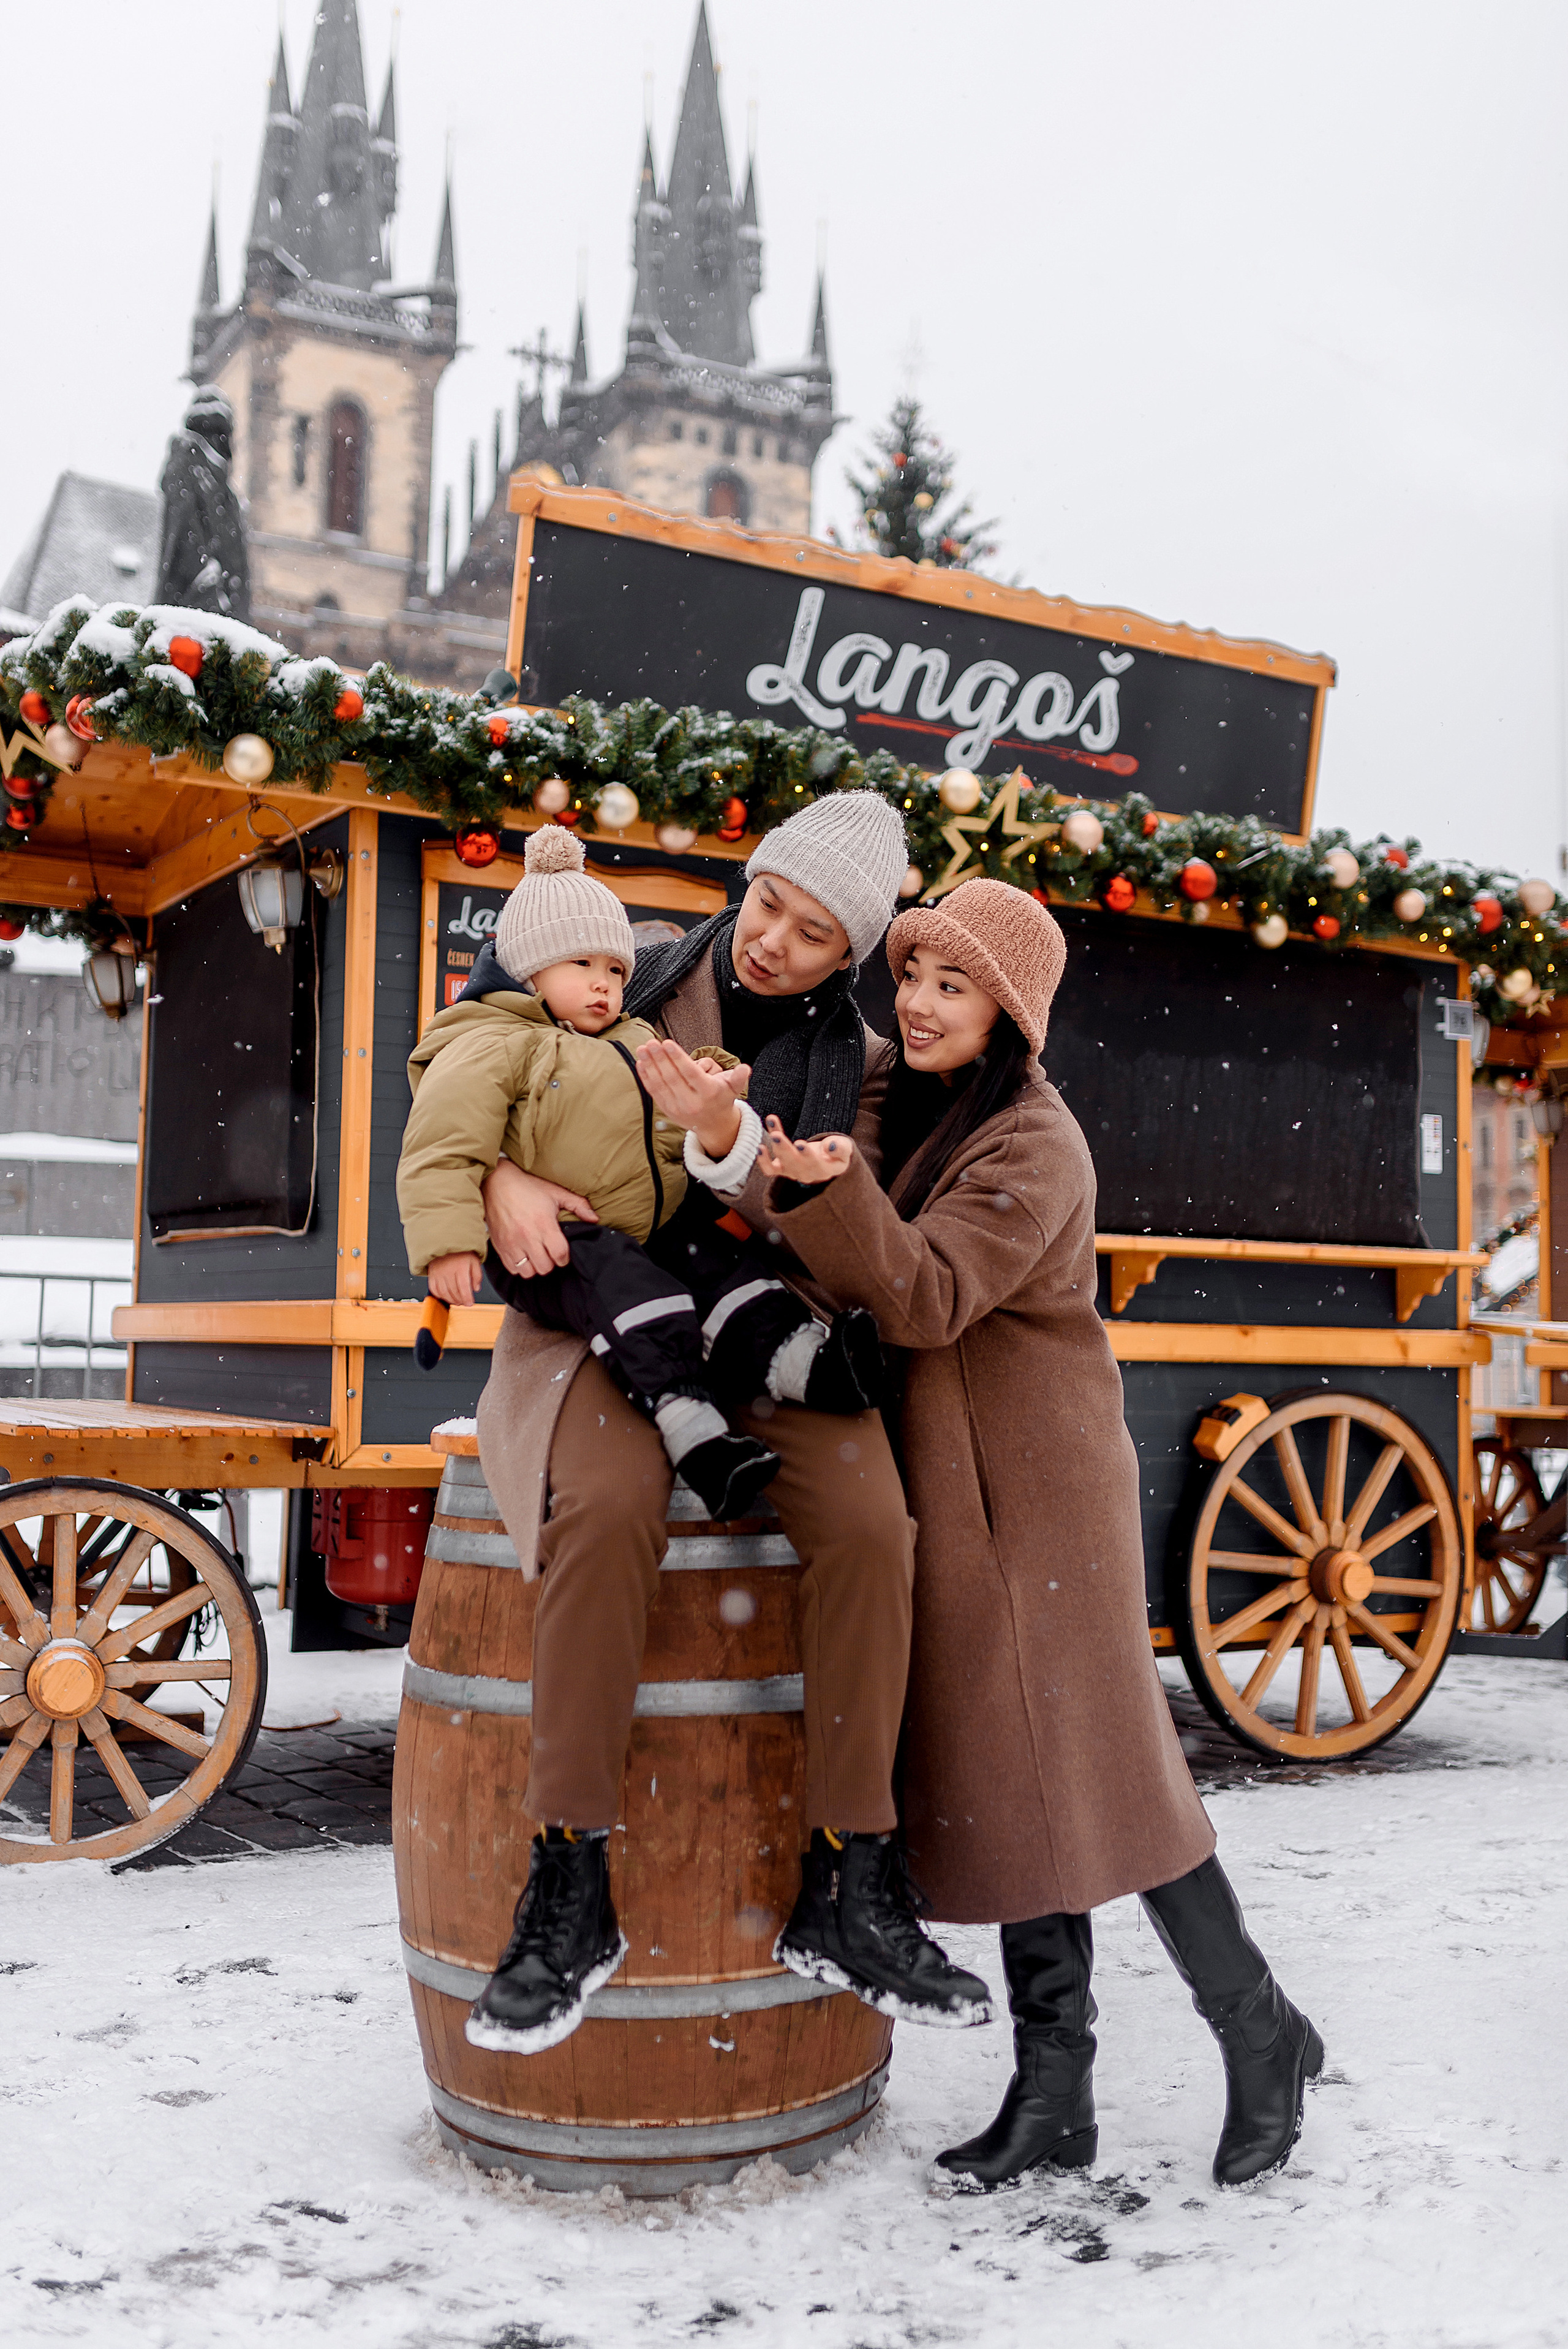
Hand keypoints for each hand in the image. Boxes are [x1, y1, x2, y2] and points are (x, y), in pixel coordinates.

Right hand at [427, 1251, 483, 1305]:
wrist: (446, 1241)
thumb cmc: (461, 1251)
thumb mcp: (474, 1260)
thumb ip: (477, 1275)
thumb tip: (476, 1289)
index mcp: (460, 1266)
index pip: (463, 1287)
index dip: (467, 1298)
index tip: (470, 1303)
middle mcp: (448, 1270)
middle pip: (454, 1291)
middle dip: (460, 1300)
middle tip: (465, 1303)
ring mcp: (438, 1272)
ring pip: (444, 1292)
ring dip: (451, 1300)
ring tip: (457, 1301)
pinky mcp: (432, 1274)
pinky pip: (434, 1289)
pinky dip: (440, 1296)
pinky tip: (446, 1296)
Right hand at [480, 1159, 596, 1277]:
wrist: (496, 1183)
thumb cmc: (527, 1187)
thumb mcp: (556, 1192)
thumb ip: (578, 1205)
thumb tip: (594, 1219)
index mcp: (543, 1224)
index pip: (560, 1255)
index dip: (564, 1258)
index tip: (562, 1252)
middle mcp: (527, 1236)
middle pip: (545, 1267)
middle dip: (551, 1262)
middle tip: (549, 1253)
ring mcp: (511, 1243)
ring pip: (528, 1272)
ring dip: (535, 1266)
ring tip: (536, 1255)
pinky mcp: (500, 1246)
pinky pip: (512, 1269)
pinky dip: (519, 1266)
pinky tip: (524, 1255)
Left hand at [635, 1037, 750, 1158]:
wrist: (714, 1125)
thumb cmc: (722, 1098)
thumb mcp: (734, 1088)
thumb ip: (739, 1077)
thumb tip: (745, 1069)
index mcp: (708, 1093)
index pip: (690, 1073)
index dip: (677, 1057)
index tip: (666, 1042)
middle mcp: (691, 1102)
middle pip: (672, 1077)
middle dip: (660, 1058)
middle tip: (651, 1042)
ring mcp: (677, 1108)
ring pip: (660, 1084)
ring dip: (649, 1065)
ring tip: (642, 1049)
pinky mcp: (667, 1110)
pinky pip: (654, 1092)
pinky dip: (646, 1077)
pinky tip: (640, 1062)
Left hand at [758, 1116, 854, 1184]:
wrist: (828, 1162)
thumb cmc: (837, 1153)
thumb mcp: (846, 1149)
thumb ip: (841, 1148)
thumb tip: (830, 1146)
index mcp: (824, 1170)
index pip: (815, 1165)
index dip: (807, 1155)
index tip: (800, 1143)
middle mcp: (806, 1174)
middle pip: (794, 1163)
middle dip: (784, 1148)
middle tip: (776, 1135)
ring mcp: (793, 1172)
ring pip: (781, 1162)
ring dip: (774, 1144)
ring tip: (772, 1122)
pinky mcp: (782, 1169)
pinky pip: (770, 1170)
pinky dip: (763, 1161)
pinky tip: (759, 1147)